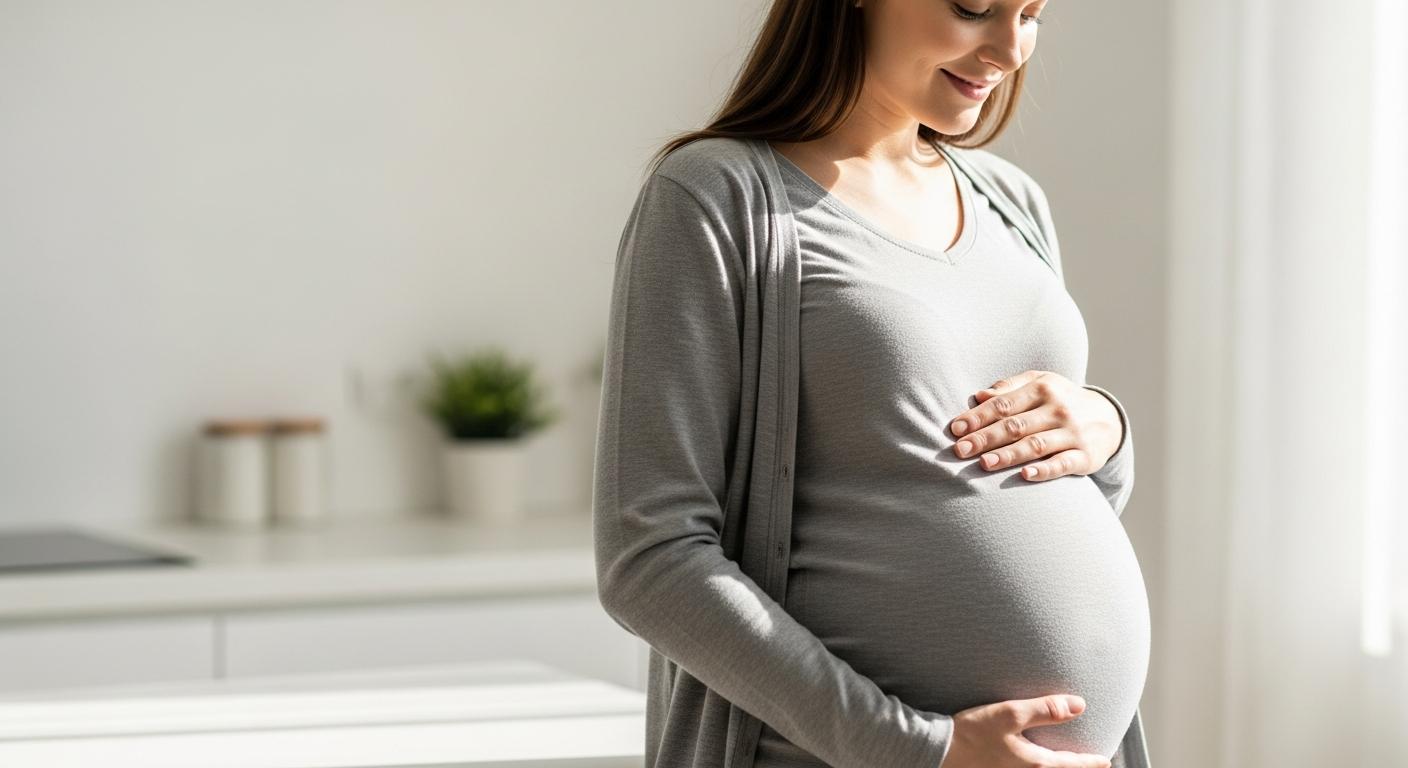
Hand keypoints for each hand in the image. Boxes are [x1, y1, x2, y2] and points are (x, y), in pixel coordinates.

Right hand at [939, 694, 1111, 767]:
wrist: (938, 750)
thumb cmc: (972, 732)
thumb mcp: (1010, 714)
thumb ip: (1045, 709)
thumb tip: (1078, 705)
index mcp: (1035, 763)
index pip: (1071, 764)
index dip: (1090, 762)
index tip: (1104, 761)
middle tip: (1090, 765)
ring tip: (1062, 763)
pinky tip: (1030, 762)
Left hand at [948, 371, 1122, 481]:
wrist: (1107, 419)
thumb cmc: (1059, 400)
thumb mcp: (1039, 384)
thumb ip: (1008, 389)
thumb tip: (977, 396)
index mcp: (1042, 388)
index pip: (1004, 404)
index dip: (978, 417)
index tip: (955, 429)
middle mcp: (1058, 409)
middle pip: (1015, 425)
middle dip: (985, 438)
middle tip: (960, 450)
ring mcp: (1072, 433)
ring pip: (1035, 445)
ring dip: (1008, 455)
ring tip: (984, 463)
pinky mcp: (1086, 456)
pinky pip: (1063, 464)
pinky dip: (1045, 470)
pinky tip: (1026, 475)